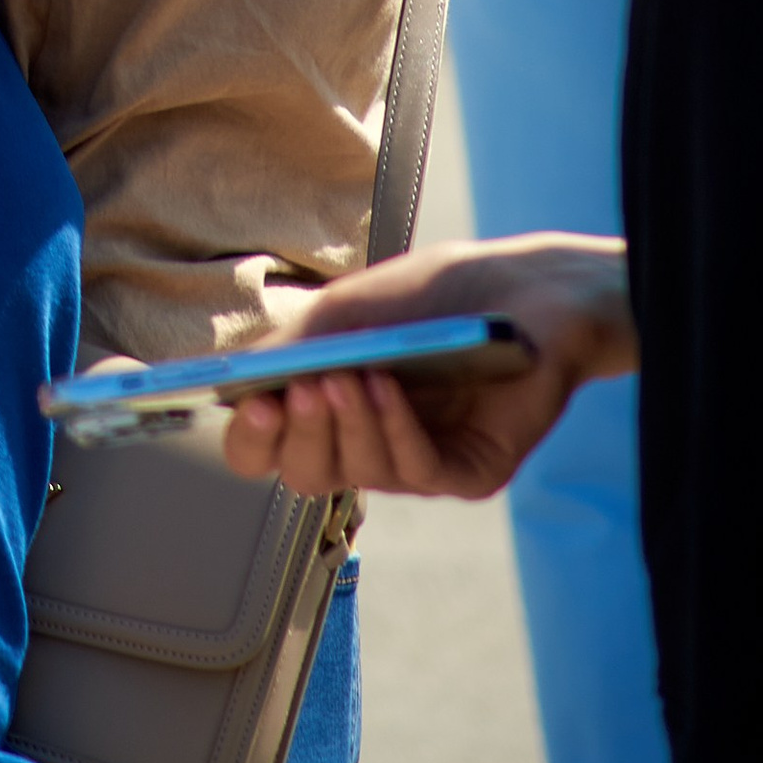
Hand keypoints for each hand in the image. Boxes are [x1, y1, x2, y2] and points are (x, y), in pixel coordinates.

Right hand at [217, 234, 634, 503]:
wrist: (523, 289)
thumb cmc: (432, 297)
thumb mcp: (347, 312)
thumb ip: (295, 345)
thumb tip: (239, 381)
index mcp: (330, 410)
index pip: (270, 448)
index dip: (251, 437)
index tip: (248, 401)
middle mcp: (368, 444)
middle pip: (306, 471)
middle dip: (298, 432)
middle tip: (298, 388)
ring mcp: (416, 462)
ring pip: (359, 473)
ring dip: (346, 424)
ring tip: (344, 376)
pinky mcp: (468, 471)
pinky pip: (419, 470)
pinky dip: (395, 428)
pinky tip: (385, 387)